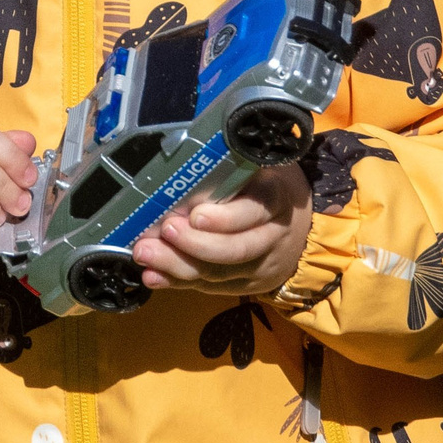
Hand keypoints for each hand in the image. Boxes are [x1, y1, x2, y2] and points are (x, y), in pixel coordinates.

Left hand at [132, 165, 312, 295]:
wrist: (297, 229)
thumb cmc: (261, 187)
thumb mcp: (256, 168)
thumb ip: (229, 165)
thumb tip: (179, 154)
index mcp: (275, 199)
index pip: (254, 211)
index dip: (225, 218)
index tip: (195, 215)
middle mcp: (272, 236)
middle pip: (236, 249)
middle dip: (195, 244)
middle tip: (163, 231)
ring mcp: (260, 265)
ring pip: (220, 273)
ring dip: (177, 265)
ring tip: (145, 253)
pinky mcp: (245, 286)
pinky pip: (210, 288)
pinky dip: (178, 282)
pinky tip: (152, 276)